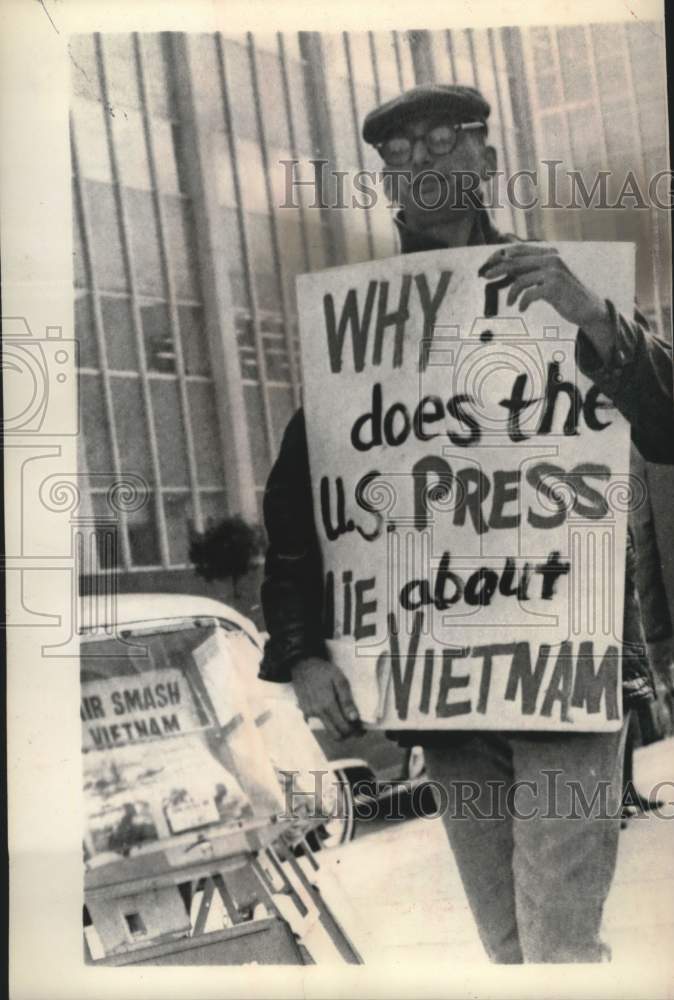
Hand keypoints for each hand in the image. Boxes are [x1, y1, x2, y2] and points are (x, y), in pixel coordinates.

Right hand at [291, 657, 362, 739]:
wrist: (302, 664)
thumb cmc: (324, 670)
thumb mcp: (339, 680)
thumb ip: (347, 700)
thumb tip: (354, 719)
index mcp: (328, 705)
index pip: (344, 728)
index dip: (354, 732)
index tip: (361, 730)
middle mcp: (317, 712)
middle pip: (335, 734)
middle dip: (347, 734)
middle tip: (354, 728)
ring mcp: (309, 713)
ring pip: (326, 730)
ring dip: (336, 729)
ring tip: (344, 720)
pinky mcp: (304, 711)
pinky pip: (317, 723)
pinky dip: (326, 722)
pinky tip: (331, 714)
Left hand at [479, 244, 609, 328]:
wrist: (587, 307)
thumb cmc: (564, 294)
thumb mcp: (547, 279)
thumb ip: (531, 271)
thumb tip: (506, 267)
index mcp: (549, 254)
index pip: (520, 249)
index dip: (502, 255)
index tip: (489, 264)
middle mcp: (552, 259)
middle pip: (516, 262)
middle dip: (498, 269)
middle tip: (485, 276)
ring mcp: (553, 272)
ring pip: (520, 280)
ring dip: (511, 294)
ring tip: (510, 303)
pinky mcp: (554, 286)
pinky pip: (528, 294)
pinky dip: (522, 303)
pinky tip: (522, 309)